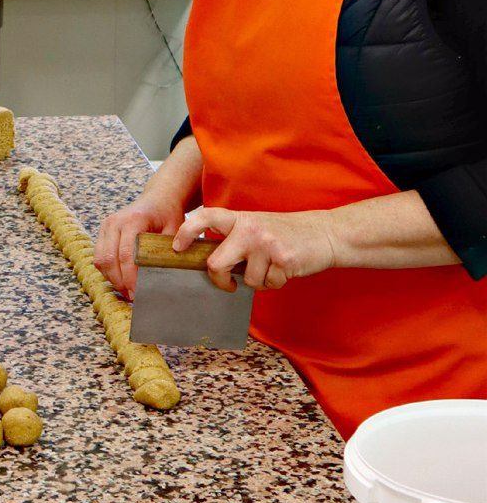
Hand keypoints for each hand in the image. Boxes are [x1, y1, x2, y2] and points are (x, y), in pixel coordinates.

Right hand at [94, 189, 189, 297]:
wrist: (158, 198)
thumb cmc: (168, 214)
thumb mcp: (175, 230)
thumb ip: (168, 251)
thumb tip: (164, 278)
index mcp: (133, 220)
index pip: (126, 254)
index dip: (130, 277)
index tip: (137, 293)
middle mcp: (115, 222)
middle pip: (109, 259)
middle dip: (119, 281)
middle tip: (132, 296)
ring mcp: (106, 225)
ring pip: (100, 259)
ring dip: (112, 278)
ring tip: (126, 290)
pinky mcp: (103, 231)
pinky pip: (99, 256)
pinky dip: (107, 270)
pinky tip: (120, 279)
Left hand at [173, 207, 338, 291]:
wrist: (325, 233)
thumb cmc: (285, 233)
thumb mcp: (255, 226)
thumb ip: (233, 238)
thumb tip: (209, 262)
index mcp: (239, 218)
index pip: (205, 218)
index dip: (186, 232)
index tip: (176, 247)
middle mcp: (250, 229)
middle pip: (216, 264)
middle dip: (220, 279)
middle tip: (227, 283)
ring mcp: (266, 244)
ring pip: (247, 280)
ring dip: (259, 281)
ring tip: (271, 266)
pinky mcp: (284, 260)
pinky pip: (268, 284)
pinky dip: (275, 283)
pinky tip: (284, 269)